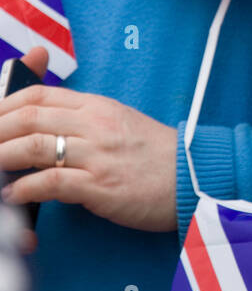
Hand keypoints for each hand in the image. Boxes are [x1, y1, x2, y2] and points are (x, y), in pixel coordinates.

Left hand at [0, 47, 176, 231]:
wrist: (194, 177)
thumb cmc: (156, 155)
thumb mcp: (119, 123)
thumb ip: (85, 120)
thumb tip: (46, 126)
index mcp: (98, 105)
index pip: (40, 94)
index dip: (5, 105)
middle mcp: (95, 124)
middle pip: (29, 116)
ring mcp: (98, 154)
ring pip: (35, 146)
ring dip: (2, 157)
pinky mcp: (102, 185)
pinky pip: (53, 182)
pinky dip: (26, 189)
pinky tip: (12, 196)